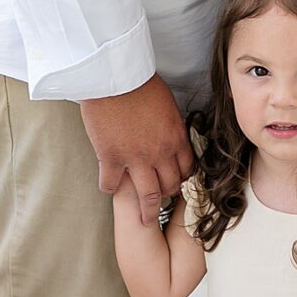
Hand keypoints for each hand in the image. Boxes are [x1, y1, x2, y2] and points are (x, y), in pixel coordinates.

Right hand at [81, 74, 191, 225]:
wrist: (114, 76)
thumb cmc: (140, 82)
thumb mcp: (167, 103)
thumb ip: (170, 124)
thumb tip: (169, 132)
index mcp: (176, 137)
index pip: (186, 168)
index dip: (183, 179)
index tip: (178, 183)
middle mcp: (160, 153)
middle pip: (170, 185)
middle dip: (168, 195)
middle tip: (163, 201)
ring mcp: (136, 159)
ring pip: (148, 196)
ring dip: (148, 210)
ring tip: (145, 219)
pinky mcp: (111, 159)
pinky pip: (112, 185)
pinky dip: (110, 189)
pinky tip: (109, 188)